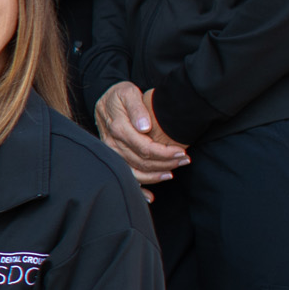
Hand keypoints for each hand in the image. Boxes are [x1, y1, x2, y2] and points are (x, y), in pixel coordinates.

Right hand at [94, 81, 186, 200]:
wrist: (103, 99)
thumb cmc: (119, 95)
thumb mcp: (128, 92)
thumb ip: (137, 108)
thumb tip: (145, 127)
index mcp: (118, 128)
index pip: (145, 148)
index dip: (165, 153)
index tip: (182, 152)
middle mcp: (112, 144)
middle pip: (142, 161)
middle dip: (166, 163)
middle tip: (185, 160)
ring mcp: (111, 153)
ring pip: (134, 172)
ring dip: (156, 176)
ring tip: (172, 173)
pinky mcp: (112, 158)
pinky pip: (124, 176)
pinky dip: (138, 189)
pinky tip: (151, 197)